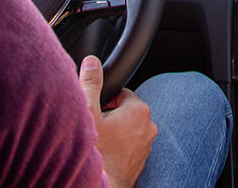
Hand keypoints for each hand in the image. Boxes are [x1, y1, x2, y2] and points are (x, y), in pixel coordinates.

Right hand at [79, 55, 156, 187]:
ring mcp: (147, 144)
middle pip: (124, 110)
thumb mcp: (88, 113)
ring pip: (126, 129)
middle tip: (96, 128)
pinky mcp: (141, 159)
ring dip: (114, 132)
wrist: (103, 185)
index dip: (105, 100)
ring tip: (100, 142)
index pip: (121, 93)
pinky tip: (105, 153)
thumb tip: (92, 62)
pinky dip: (118, 147)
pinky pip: (128, 145)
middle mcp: (149, 126)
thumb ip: (91, 84)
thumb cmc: (96, 154)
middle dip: (110, 116)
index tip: (95, 111)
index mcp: (139, 110)